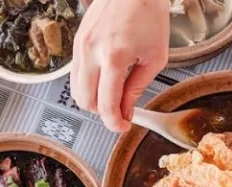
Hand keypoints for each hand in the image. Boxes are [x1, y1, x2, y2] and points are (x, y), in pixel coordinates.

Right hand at [71, 0, 169, 131]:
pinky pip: (76, 74)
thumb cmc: (149, 15)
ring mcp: (80, 46)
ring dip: (94, 99)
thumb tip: (126, 111)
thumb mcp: (155, 58)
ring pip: (77, 90)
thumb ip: (137, 88)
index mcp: (114, 57)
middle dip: (103, 113)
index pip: (106, 104)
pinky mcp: (77, 41)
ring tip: (114, 96)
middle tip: (121, 112)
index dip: (115, 122)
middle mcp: (91, 52)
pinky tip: (105, 81)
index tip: (123, 126)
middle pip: (85, 101)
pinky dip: (89, 84)